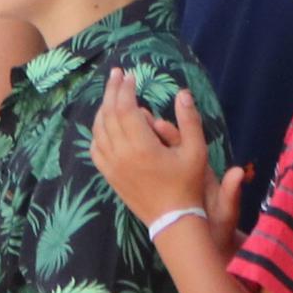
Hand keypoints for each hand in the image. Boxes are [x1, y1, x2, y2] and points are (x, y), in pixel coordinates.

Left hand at [88, 72, 220, 226]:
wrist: (172, 218)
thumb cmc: (188, 184)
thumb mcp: (196, 151)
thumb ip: (189, 120)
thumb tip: (183, 93)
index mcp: (141, 146)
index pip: (125, 108)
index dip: (125, 89)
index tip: (130, 75)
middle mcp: (120, 154)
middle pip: (109, 114)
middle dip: (112, 91)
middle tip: (116, 73)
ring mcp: (111, 165)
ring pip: (99, 129)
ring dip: (103, 108)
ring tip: (112, 93)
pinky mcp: (108, 175)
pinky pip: (96, 147)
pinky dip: (98, 130)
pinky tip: (105, 122)